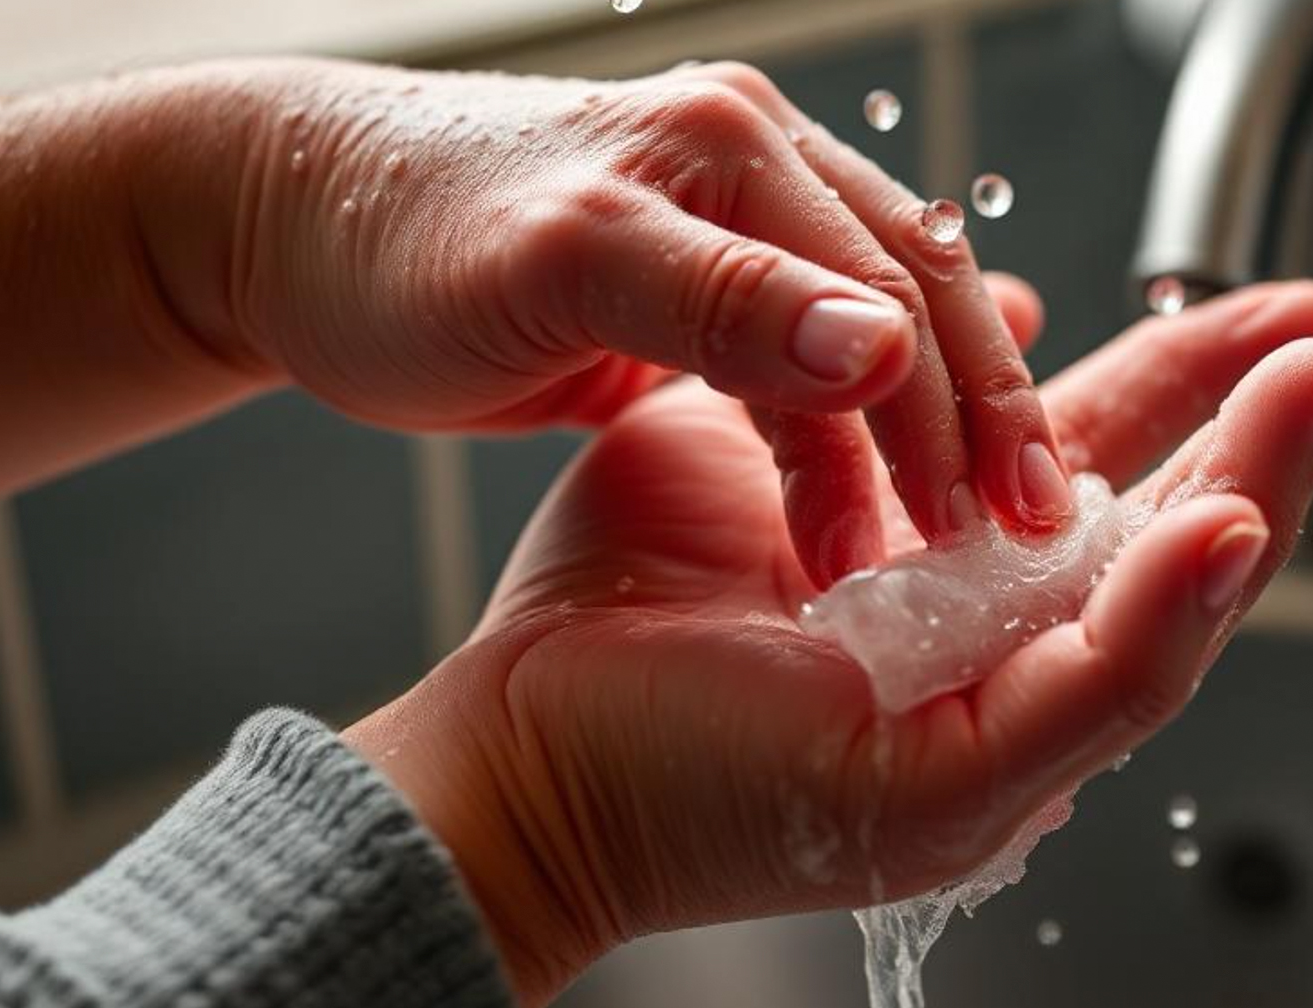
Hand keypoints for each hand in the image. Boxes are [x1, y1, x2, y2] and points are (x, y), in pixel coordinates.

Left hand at [194, 58, 1061, 583]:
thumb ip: (718, 304)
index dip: (962, 408)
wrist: (292, 228)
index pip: (897, 288)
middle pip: (916, 300)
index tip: (1007, 521)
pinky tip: (861, 505)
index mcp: (733, 147)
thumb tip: (885, 346)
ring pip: (870, 337)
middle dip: (974, 425)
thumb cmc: (394, 241)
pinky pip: (805, 363)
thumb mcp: (554, 273)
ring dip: (904, 447)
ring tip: (924, 554)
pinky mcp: (695, 288)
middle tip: (1020, 538)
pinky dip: (839, 438)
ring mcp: (726, 227)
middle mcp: (750, 170)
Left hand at [344, 280, 1312, 1007]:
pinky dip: (1161, 614)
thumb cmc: (621, 613)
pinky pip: (1088, 699)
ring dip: (1252, 504)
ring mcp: (982, 742)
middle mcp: (991, 668)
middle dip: (1262, 441)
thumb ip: (892, 399)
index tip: (1268, 316)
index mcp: (957, 592)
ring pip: (1160, 623)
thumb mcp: (773, 460)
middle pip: (1165, 551)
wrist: (513, 736)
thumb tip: (1003, 314)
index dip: (1195, 398)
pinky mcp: (947, 789)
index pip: (1108, 486)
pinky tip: (1221, 528)